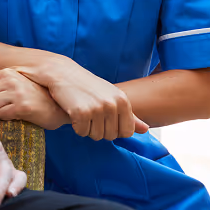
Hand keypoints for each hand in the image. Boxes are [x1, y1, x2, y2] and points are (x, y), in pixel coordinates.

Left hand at [0, 68, 70, 129]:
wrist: (58, 107)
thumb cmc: (34, 96)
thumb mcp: (13, 85)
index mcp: (8, 72)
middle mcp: (11, 79)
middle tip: (5, 105)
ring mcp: (17, 92)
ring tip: (11, 109)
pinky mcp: (22, 107)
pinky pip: (1, 114)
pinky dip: (6, 117)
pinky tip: (17, 114)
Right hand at [25, 61, 147, 139]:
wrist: (63, 73)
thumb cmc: (89, 86)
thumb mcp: (112, 97)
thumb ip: (130, 115)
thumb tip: (146, 130)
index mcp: (123, 101)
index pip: (126, 132)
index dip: (114, 129)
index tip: (104, 117)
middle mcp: (113, 105)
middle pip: (110, 136)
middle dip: (99, 129)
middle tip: (90, 112)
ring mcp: (97, 108)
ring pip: (96, 136)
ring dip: (87, 128)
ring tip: (82, 111)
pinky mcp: (81, 112)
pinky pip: (81, 132)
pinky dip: (76, 126)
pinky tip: (73, 112)